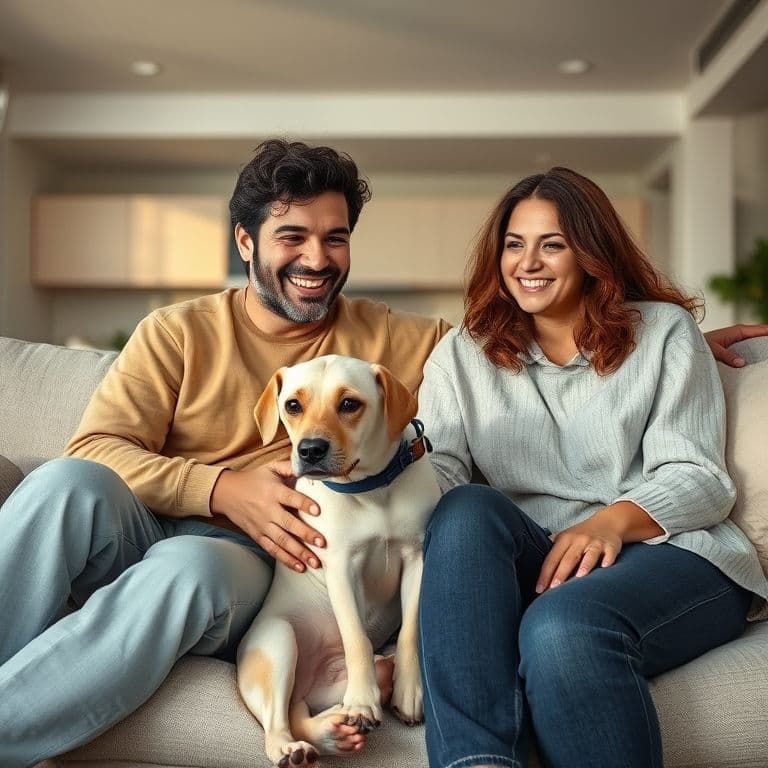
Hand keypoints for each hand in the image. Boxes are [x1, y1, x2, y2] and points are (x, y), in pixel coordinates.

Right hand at [210, 461, 324, 571]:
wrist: (226, 493)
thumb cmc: (254, 480)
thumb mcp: (271, 468)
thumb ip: (290, 467)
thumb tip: (310, 468)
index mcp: (273, 492)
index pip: (291, 498)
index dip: (304, 504)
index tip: (318, 511)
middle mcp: (268, 510)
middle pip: (288, 524)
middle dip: (306, 534)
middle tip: (322, 543)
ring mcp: (262, 525)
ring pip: (282, 541)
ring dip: (299, 552)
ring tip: (315, 562)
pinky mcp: (258, 536)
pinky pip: (272, 550)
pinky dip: (286, 559)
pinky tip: (299, 567)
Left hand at [536, 516, 621, 593]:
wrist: (607, 522)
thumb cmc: (581, 535)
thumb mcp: (565, 538)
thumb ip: (554, 552)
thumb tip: (537, 572)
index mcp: (565, 540)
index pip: (552, 558)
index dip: (545, 574)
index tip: (539, 589)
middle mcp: (579, 540)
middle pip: (568, 558)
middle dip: (560, 573)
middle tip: (553, 588)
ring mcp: (595, 543)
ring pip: (589, 554)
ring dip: (585, 564)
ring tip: (579, 576)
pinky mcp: (610, 546)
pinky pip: (609, 553)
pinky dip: (607, 559)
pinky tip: (605, 566)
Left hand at [704, 323, 767, 366]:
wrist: (689, 345)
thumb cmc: (699, 344)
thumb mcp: (712, 350)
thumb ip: (726, 355)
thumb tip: (742, 363)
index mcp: (737, 330)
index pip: (761, 329)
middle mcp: (740, 334)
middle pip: (761, 336)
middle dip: (767, 342)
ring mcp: (738, 340)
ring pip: (756, 343)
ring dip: (763, 347)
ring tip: (766, 358)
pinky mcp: (735, 348)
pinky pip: (750, 349)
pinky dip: (756, 353)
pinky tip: (760, 361)